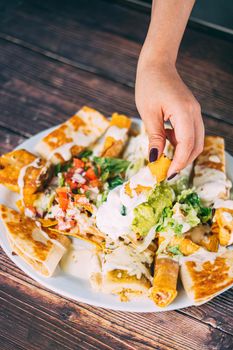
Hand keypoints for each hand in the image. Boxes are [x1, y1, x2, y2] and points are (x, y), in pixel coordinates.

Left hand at [135, 60, 203, 178]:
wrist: (157, 65)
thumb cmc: (149, 85)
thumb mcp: (148, 114)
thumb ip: (155, 137)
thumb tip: (155, 159)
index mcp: (184, 112)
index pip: (187, 145)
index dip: (178, 163)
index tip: (168, 175)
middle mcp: (194, 113)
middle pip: (196, 146)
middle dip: (182, 161)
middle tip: (167, 171)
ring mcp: (195, 112)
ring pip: (195, 141)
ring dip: (182, 153)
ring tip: (165, 157)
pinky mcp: (191, 112)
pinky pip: (190, 133)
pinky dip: (180, 142)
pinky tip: (166, 139)